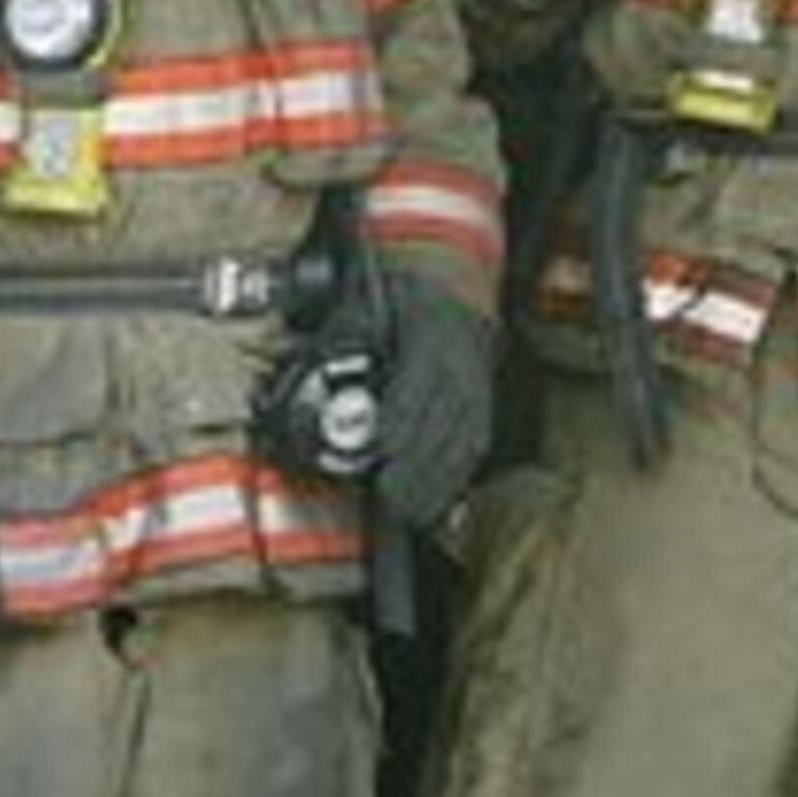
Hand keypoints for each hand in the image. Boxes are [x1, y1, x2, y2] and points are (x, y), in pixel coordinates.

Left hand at [370, 275, 496, 529]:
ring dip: (437, 481)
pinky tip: (437, 501)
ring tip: (410, 512)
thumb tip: (313, 362)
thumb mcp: (373, 297)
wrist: (457, 285)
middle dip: (417, 465)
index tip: (384, 446)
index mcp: (432, 332)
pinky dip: (456, 478)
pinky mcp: (484, 405)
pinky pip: (474, 446)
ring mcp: (478, 386)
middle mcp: (462, 363)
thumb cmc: (408, 295)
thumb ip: (346, 331)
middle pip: (444, 421)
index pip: (420, 380)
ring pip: (464, 440)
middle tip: (390, 496)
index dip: (404, 416)